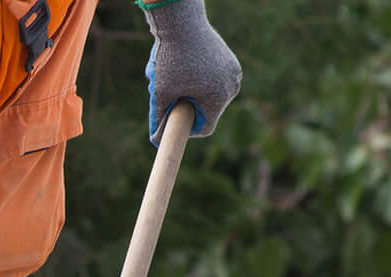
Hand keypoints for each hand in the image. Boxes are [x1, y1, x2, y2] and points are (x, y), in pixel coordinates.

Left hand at [142, 0, 241, 143]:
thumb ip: (160, 118)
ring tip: (179, 77)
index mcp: (218, 98)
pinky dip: (202, 81)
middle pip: (209, 112)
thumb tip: (156, 140)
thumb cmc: (170, 58)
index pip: (204, 128)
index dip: (186, 127)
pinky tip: (188, 67)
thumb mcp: (161, 93)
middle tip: (172, 93)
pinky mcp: (232, 63)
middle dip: (190, 107)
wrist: (181, 23)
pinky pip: (216, 83)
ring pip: (212, 97)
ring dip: (195, 94)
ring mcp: (234, 74)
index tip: (173, 118)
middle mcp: (232, 87)